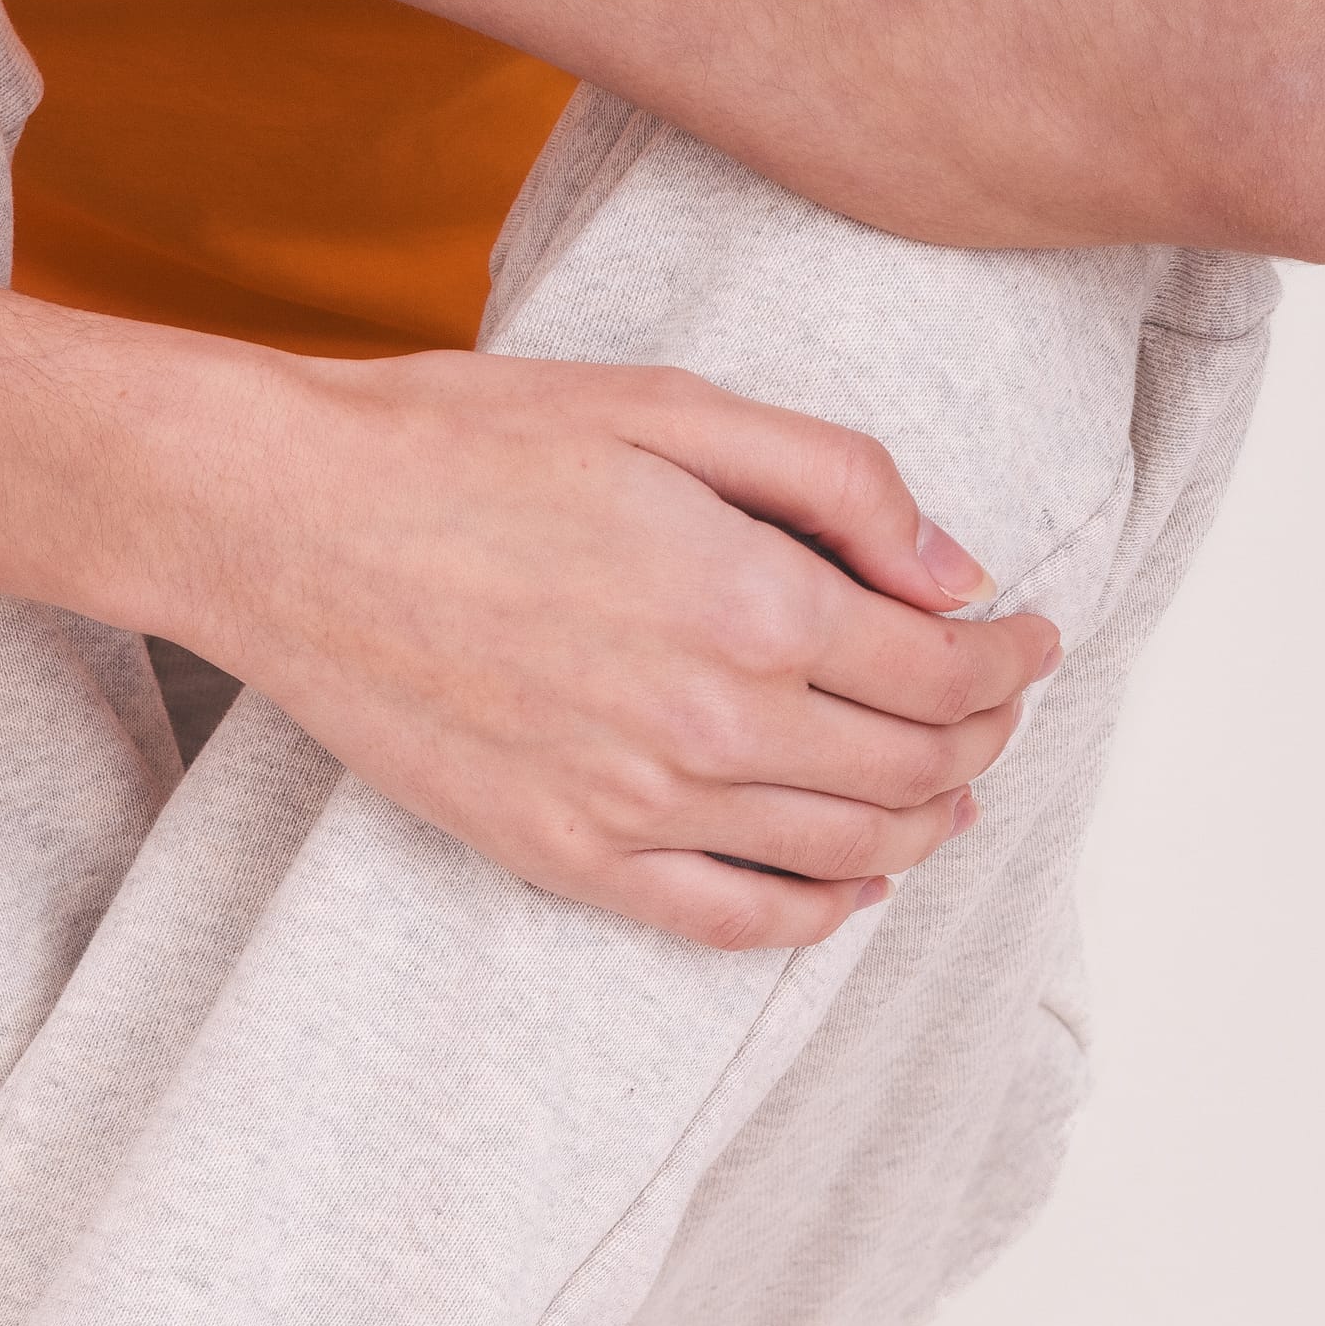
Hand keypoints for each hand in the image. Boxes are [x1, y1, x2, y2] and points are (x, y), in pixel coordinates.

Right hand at [176, 351, 1061, 947]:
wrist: (294, 529)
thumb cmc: (469, 444)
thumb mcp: (672, 403)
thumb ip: (834, 482)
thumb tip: (953, 574)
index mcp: (750, 602)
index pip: (941, 667)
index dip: (1011, 661)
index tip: (1031, 642)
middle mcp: (710, 726)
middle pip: (908, 771)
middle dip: (980, 741)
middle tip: (996, 712)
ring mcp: (636, 810)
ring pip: (840, 856)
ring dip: (919, 830)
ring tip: (946, 796)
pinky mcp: (568, 859)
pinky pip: (727, 922)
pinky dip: (811, 916)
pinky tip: (846, 889)